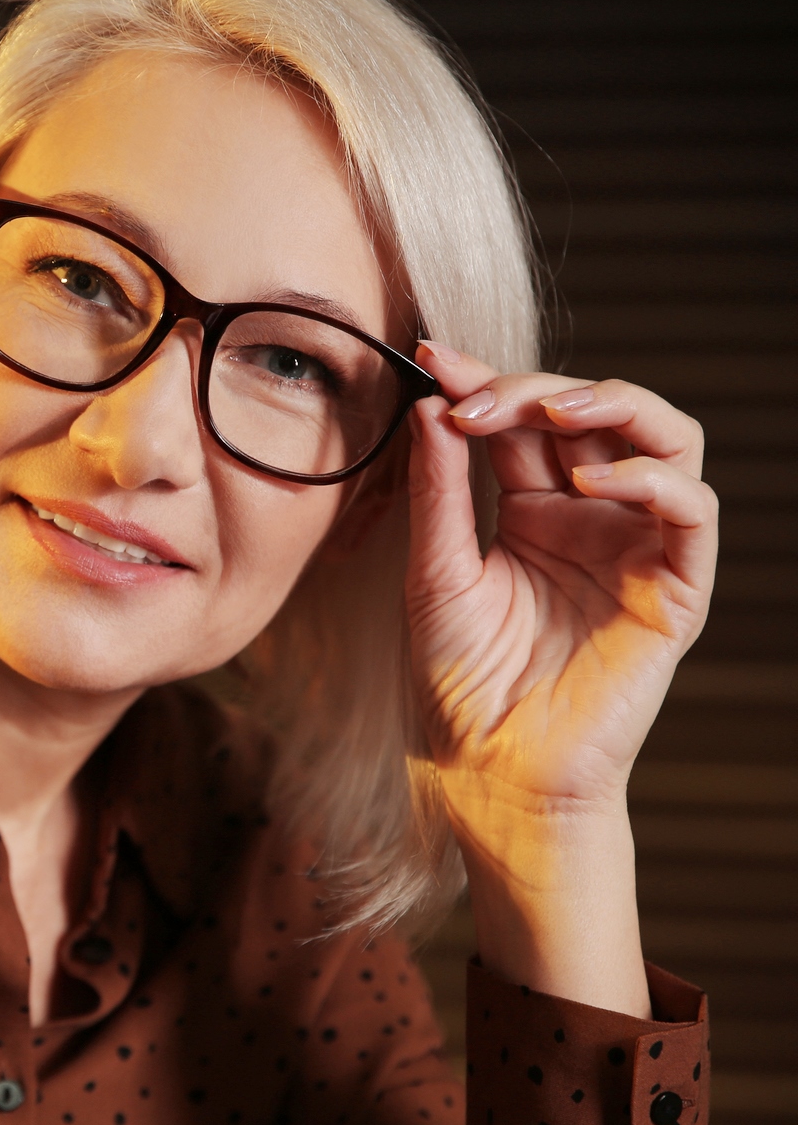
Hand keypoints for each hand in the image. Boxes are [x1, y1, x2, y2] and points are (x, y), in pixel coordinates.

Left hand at [404, 341, 717, 1015]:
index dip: (487, 382)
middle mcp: (589, 517)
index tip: (435, 356)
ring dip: (613, 407)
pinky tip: (590, 482)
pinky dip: (651, 481)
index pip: (523, 423)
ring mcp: (636, 547)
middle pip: (593, 414)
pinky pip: (692, 512)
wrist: (488, 768)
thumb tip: (431, 402)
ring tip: (552, 413)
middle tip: (479, 396)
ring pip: (664, 439)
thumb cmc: (458, 680)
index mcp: (529, 509)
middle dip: (537, 389)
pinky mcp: (676, 588)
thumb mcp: (433, 572)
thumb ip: (439, 490)